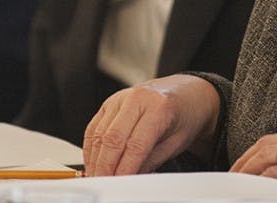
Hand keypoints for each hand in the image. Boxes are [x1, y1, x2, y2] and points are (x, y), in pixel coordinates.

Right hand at [83, 74, 220, 175]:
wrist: (185, 93)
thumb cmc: (183, 116)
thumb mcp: (176, 143)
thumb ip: (151, 161)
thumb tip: (130, 179)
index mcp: (159, 107)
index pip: (136, 145)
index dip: (125, 169)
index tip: (119, 184)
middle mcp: (137, 98)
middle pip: (112, 138)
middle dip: (105, 166)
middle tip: (105, 183)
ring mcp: (121, 98)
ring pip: (99, 133)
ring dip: (95, 159)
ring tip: (98, 177)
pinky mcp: (110, 103)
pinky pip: (94, 127)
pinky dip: (91, 147)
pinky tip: (94, 162)